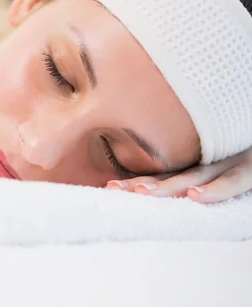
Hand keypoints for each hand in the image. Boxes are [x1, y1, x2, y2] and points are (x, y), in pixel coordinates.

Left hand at [105, 149, 251, 202]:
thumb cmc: (232, 148)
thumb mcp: (206, 158)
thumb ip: (182, 171)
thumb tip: (141, 186)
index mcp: (194, 159)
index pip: (160, 171)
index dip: (134, 179)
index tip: (107, 186)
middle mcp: (207, 158)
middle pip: (169, 172)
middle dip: (140, 182)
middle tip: (113, 188)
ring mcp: (228, 160)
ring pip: (194, 175)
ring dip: (168, 185)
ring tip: (143, 193)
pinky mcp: (250, 168)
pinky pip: (234, 181)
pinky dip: (215, 190)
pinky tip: (194, 196)